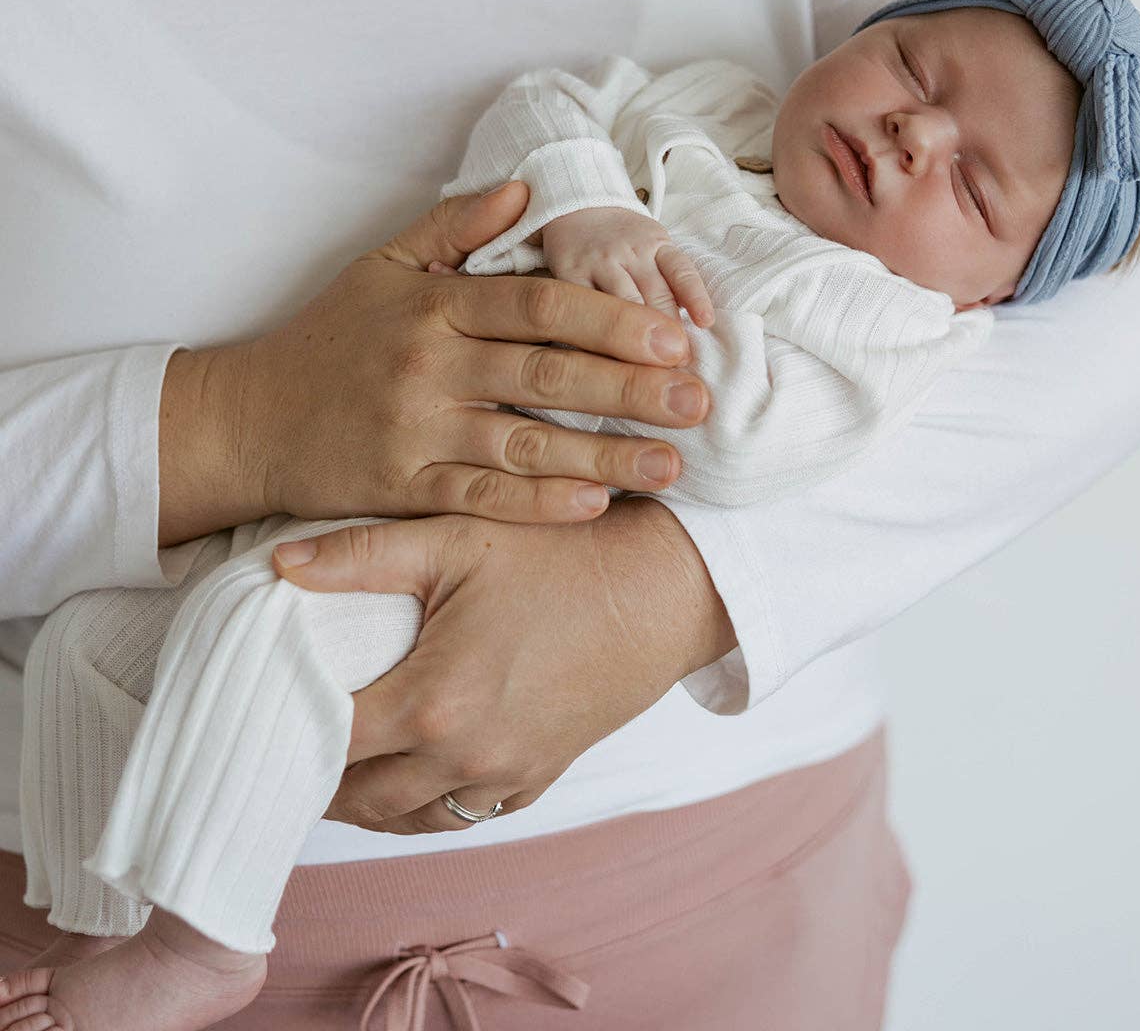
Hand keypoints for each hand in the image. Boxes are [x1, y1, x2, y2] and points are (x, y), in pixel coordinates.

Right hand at [158, 182, 709, 544]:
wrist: (249, 418)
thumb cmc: (329, 338)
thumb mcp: (382, 264)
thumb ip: (455, 227)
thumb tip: (524, 188)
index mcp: (434, 305)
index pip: (540, 305)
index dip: (614, 321)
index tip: (678, 338)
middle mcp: (428, 365)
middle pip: (546, 373)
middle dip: (631, 388)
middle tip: (699, 402)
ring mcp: (413, 431)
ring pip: (524, 444)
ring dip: (604, 456)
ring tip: (671, 465)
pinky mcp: (400, 489)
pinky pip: (480, 499)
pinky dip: (539, 503)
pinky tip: (595, 505)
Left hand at [270, 500, 736, 832]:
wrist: (660, 592)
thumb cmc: (560, 557)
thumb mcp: (457, 540)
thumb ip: (360, 555)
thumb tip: (278, 563)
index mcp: (433, 703)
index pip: (325, 744)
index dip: (282, 731)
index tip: (259, 713)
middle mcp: (465, 759)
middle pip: (358, 799)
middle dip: (316, 776)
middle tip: (288, 739)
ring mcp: (506, 778)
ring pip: (408, 819)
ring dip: (368, 798)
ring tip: (340, 763)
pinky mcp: (538, 779)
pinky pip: (463, 817)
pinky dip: (425, 804)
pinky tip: (411, 771)